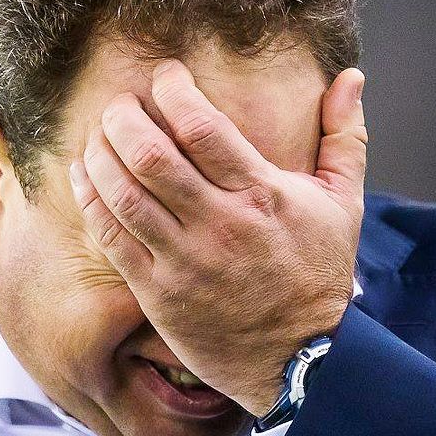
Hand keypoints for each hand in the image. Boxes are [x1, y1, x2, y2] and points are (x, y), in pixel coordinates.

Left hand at [67, 59, 367, 415]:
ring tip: (99, 135)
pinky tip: (83, 176)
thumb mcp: (344, 202)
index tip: (166, 76)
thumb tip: (351, 76)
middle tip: (121, 103)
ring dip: (100, 154)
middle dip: (123, 116)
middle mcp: (220, 225)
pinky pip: (111, 237)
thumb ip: (344, 135)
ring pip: (122, 193)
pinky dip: (90, 199)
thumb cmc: (320, 274)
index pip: (202, 126)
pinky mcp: (159, 293)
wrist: (304, 360)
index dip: (173, 90)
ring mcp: (185, 261)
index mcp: (262, 194)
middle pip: (150, 155)